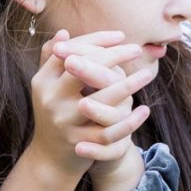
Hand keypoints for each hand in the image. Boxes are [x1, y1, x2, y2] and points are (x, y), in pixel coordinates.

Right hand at [51, 33, 158, 190]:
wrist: (49, 158)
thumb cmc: (55, 113)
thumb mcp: (48, 87)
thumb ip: (53, 60)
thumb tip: (63, 32)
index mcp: (42, 80)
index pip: (71, 50)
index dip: (97, 40)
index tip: (121, 36)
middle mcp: (51, 99)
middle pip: (83, 69)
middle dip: (113, 56)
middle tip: (136, 50)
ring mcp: (65, 122)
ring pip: (101, 100)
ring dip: (128, 86)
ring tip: (148, 74)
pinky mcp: (79, 143)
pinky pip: (109, 132)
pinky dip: (129, 122)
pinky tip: (144, 109)